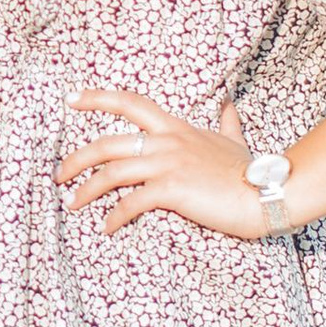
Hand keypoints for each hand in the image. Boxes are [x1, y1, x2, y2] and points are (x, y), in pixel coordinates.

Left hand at [59, 89, 258, 238]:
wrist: (267, 193)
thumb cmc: (249, 171)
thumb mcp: (234, 139)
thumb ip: (226, 122)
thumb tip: (228, 102)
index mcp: (175, 127)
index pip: (130, 103)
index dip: (97, 98)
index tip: (70, 99)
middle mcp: (167, 142)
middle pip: (107, 144)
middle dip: (76, 159)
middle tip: (58, 175)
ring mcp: (168, 165)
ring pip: (112, 173)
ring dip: (86, 190)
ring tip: (73, 204)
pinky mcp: (172, 190)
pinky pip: (130, 203)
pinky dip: (113, 216)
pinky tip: (106, 228)